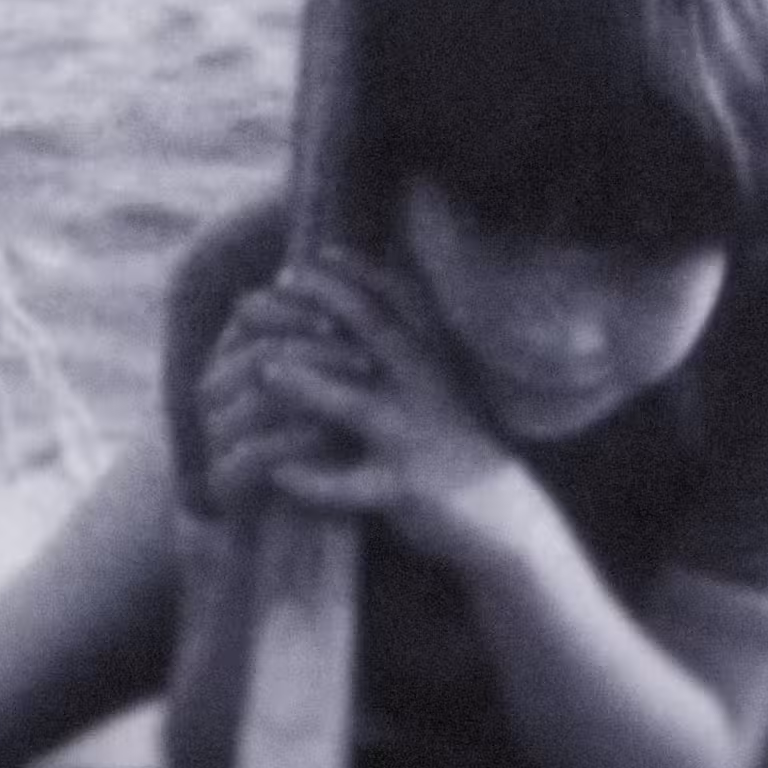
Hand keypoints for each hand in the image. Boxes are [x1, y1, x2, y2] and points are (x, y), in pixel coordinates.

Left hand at [202, 251, 531, 567]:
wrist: (502, 514)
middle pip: (374, 331)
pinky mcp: (406, 488)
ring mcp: (414, 436)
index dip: (356, 272)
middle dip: (326, 303)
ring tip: (265, 370)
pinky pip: (352, 485)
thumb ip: (407, 350)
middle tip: (280, 283)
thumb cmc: (457, 445)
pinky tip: (277, 473)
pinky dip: (313, 480)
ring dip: (308, 385)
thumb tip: (365, 309)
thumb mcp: (441, 387)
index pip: (397, 300)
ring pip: (355, 405)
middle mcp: (427, 388)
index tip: (316, 253)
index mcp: (435, 361)